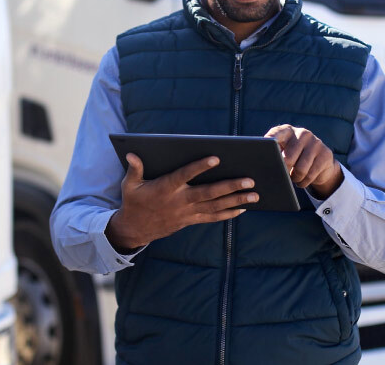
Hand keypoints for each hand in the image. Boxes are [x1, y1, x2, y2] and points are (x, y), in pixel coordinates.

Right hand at [105, 153, 255, 250]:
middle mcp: (179, 201)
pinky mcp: (190, 221)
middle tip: (250, 180)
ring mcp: (187, 213)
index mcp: (165, 188)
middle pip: (208, 193)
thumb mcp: (129, 185)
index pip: (185, 175)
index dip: (200, 167)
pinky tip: (243, 208)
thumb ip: (134, 169)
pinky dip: (228, 213)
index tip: (216, 158)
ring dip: (236, 201)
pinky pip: (213, 218)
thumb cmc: (134, 202)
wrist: (135, 230)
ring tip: (255, 195)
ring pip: (215, 207)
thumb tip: (132, 154)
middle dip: (230, 187)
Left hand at [265, 124, 343, 199]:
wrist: (321, 162)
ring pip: (301, 169)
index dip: (269, 142)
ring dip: (294, 178)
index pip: (276, 134)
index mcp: (287, 131)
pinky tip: (302, 181)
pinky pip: (311, 175)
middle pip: (288, 158)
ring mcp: (315, 142)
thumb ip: (273, 154)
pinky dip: (304, 182)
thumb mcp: (283, 152)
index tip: (264, 149)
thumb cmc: (295, 157)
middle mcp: (302, 133)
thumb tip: (261, 165)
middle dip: (284, 171)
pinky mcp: (325, 154)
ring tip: (292, 178)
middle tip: (283, 175)